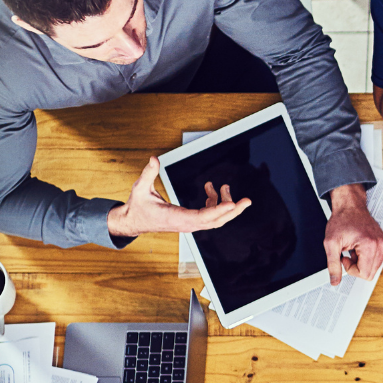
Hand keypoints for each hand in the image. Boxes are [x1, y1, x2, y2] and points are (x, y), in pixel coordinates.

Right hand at [105, 157, 251, 237]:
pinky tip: (211, 190)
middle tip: (247, 201)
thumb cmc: (138, 207)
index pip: (201, 217)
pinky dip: (215, 202)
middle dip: (233, 210)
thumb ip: (148, 173)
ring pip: (215, 219)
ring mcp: (190, 224)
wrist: (134, 221)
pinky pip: (209, 215)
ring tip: (224, 186)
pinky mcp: (191, 221)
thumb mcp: (140, 188)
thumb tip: (154, 159)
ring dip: (224, 203)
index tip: (232, 204)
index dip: (218, 210)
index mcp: (175, 217)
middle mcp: (186, 224)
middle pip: (215, 221)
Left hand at [322, 186, 382, 284]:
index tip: (345, 257)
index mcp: (370, 245)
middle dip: (357, 267)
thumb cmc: (342, 221)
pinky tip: (360, 247)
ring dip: (361, 262)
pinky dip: (366, 257)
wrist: (350, 206)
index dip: (351, 269)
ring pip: (373, 268)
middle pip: (370, 273)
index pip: (364, 274)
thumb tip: (335, 281)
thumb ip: (333, 264)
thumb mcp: (331, 243)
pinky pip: (376, 261)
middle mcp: (381, 245)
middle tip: (349, 253)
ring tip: (354, 248)